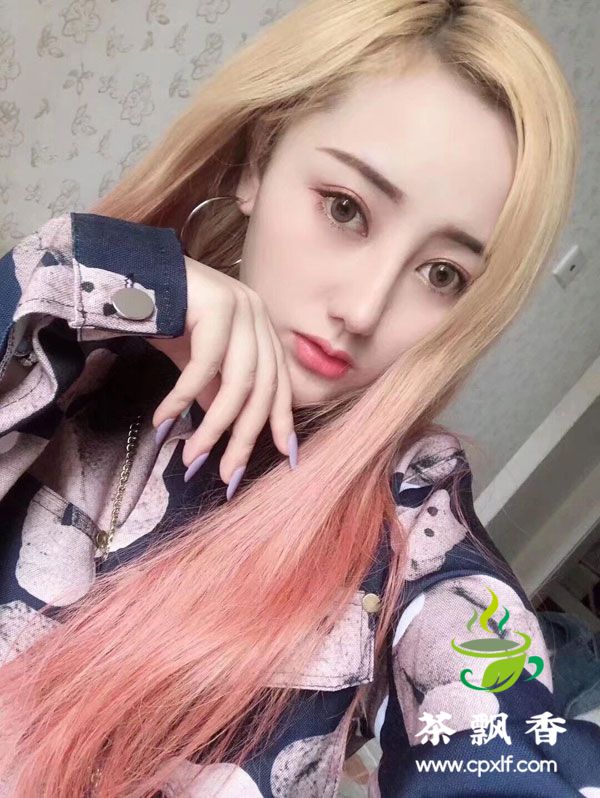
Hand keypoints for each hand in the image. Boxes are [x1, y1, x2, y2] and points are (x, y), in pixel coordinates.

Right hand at [148, 256, 296, 489]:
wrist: (133, 273)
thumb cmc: (169, 318)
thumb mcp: (198, 363)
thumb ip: (216, 391)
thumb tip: (223, 430)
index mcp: (261, 330)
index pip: (279, 383)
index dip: (281, 420)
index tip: (284, 456)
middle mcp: (258, 317)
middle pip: (262, 388)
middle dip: (245, 436)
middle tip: (227, 474)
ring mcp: (240, 308)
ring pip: (239, 381)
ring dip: (216, 426)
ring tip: (194, 456)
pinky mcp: (216, 304)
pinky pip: (205, 364)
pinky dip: (185, 396)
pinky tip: (165, 419)